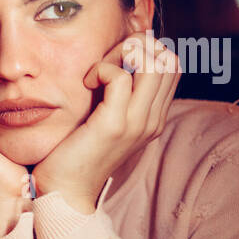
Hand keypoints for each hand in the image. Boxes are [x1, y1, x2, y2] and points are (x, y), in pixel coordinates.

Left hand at [31, 33, 181, 213]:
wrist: (65, 191)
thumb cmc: (76, 151)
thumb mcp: (105, 119)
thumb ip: (118, 95)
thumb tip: (118, 59)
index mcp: (154, 117)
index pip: (172, 66)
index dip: (146, 50)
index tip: (115, 60)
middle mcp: (153, 119)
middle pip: (169, 59)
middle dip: (136, 47)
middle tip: (106, 63)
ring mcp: (138, 123)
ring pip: (153, 63)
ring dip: (122, 55)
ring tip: (99, 71)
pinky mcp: (115, 125)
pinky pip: (121, 78)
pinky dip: (103, 69)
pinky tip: (87, 83)